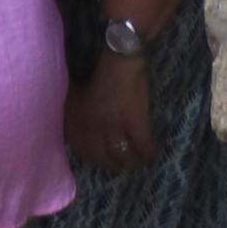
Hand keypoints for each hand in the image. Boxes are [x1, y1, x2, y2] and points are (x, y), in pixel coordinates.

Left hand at [65, 52, 158, 171]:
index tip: (100, 161)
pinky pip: (143, 146)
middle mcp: (93, 128)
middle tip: (121, 166)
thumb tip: (75, 124)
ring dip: (131, 162)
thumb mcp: (75, 94)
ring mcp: (114, 127)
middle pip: (103, 157)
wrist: (117, 61)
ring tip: (136, 163)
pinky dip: (148, 154)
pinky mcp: (135, 123)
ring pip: (123, 156)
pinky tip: (151, 156)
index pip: (82, 150)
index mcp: (77, 121)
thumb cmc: (95, 72)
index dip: (93, 159)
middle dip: (112, 165)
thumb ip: (75, 111)